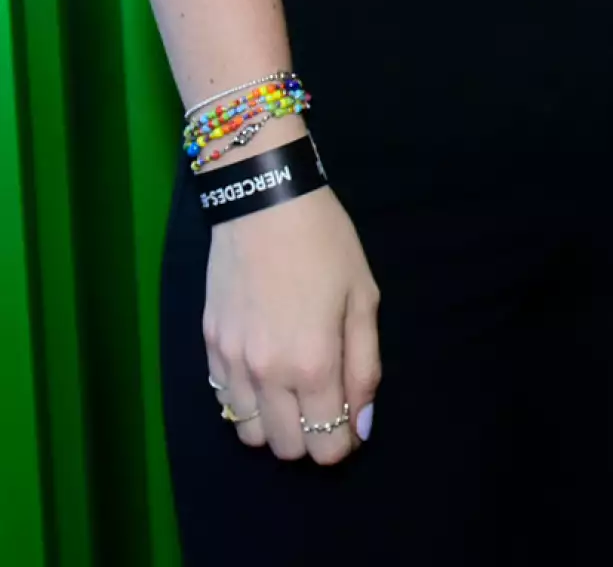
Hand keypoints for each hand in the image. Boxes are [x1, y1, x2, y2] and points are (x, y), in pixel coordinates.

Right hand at [203, 183, 380, 465]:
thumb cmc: (325, 243)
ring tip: (291, 391)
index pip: (325, 446)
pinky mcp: (210, 347)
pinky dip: (246, 402)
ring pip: (249, 433)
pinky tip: (263, 372)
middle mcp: (267, 375)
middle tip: (323, 403)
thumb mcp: (363, 298)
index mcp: (313, 364)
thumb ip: (365, 366)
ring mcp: (232, 363)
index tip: (350, 425)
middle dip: (311, 438)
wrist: (263, 201)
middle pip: (286, 448)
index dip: (341, 444)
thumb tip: (361, 426)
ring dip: (274, 425)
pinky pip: (224, 402)